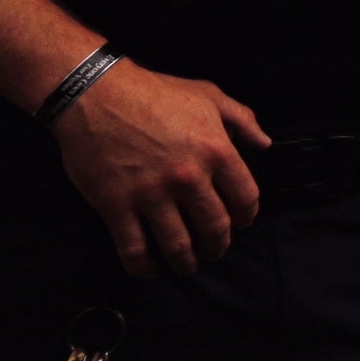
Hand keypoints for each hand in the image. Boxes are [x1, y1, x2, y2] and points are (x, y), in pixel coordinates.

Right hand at [51, 59, 269, 278]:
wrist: (95, 94)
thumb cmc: (155, 92)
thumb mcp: (208, 95)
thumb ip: (242, 119)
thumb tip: (264, 143)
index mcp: (216, 150)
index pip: (245, 199)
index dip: (246, 217)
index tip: (240, 223)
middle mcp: (188, 177)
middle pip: (215, 228)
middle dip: (218, 245)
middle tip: (213, 249)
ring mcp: (151, 194)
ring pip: (178, 246)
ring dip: (186, 262)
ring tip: (186, 263)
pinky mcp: (116, 206)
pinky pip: (134, 250)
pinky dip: (145, 268)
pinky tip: (150, 268)